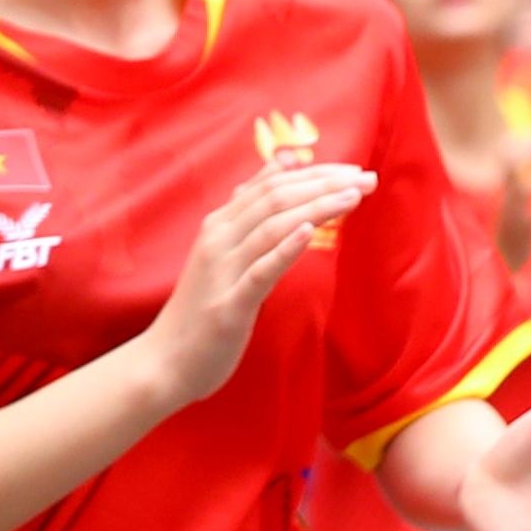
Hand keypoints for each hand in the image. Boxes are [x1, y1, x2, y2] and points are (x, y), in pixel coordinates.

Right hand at [138, 165, 375, 409]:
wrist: (164, 361)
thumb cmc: (200, 310)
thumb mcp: (223, 256)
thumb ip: (250, 217)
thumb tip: (282, 169)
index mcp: (217, 226)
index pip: (268, 185)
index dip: (313, 173)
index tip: (353, 168)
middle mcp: (217, 239)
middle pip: (274, 199)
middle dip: (323, 184)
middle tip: (366, 176)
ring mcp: (222, 270)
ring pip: (271, 226)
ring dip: (315, 206)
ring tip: (353, 196)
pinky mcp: (229, 304)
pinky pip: (260, 271)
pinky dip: (284, 248)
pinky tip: (308, 231)